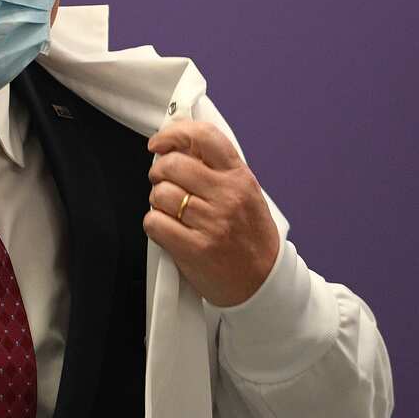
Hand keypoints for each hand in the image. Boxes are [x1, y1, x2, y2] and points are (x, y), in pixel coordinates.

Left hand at [143, 120, 279, 306]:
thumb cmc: (250, 237)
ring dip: (157, 202)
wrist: (264, 283)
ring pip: (159, 194)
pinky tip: (168, 229)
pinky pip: (154, 222)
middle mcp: (227, 196)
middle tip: (163, 184)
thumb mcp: (245, 194)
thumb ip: (216, 170)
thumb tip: (177, 148)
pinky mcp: (195, 248)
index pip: (205, 137)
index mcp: (240, 178)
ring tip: (171, 211)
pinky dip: (154, 225)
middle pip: (172, 165)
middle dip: (158, 173)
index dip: (173, 134)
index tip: (159, 143)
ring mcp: (211, 222)